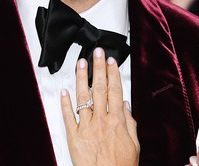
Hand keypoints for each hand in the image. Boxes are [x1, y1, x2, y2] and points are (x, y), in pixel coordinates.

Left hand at [60, 48, 138, 165]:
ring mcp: (86, 128)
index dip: (113, 74)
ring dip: (82, 78)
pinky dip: (65, 103)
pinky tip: (64, 91)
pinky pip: (68, 117)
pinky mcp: (74, 138)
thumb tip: (125, 106)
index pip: (115, 91)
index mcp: (117, 122)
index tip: (111, 61)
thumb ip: (130, 123)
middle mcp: (101, 122)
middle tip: (97, 53)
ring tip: (81, 63)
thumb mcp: (134, 145)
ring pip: (83, 98)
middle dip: (99, 68)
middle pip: (100, 89)